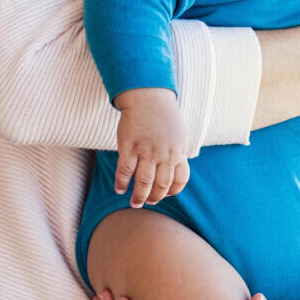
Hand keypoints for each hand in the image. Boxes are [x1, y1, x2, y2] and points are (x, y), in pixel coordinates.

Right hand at [113, 88, 189, 206]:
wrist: (148, 97)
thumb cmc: (165, 117)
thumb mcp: (180, 135)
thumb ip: (180, 153)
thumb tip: (178, 171)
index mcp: (178, 152)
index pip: (179, 181)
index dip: (171, 192)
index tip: (163, 195)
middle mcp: (164, 154)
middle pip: (161, 185)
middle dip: (154, 198)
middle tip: (146, 202)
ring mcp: (147, 151)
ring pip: (144, 182)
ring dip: (139, 196)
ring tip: (134, 202)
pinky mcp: (129, 146)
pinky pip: (125, 170)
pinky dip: (121, 182)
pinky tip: (119, 188)